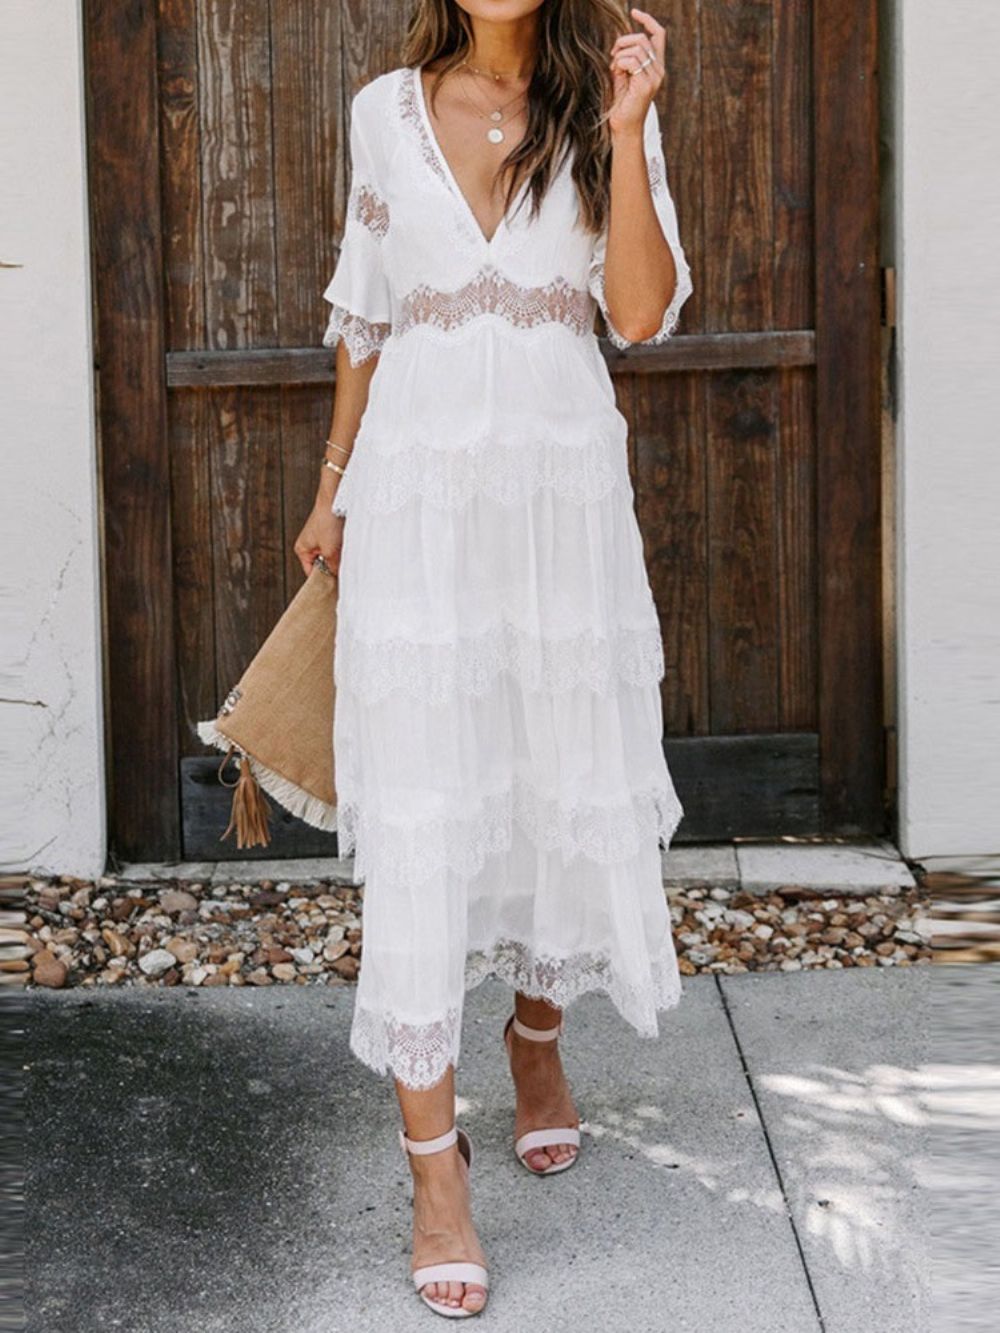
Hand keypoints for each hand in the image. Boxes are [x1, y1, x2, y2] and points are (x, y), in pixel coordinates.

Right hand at [293, 501, 343, 577]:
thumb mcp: (330, 551)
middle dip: (333, 568)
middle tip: (344, 573)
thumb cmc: (327, 521)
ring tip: (346, 555)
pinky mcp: (331, 532)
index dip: (323, 581)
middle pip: (323, 565)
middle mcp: (309, 545)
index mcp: (302, 550)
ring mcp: (321, 538)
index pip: (312, 574)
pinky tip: (349, 547)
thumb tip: (338, 579)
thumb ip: (333, 568)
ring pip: (333, 556)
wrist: (336, 499)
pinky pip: (338, 547)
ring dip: (340, 558)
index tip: (335, 588)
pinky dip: (343, 549)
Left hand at [608, 8, 665, 135]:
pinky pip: (631, 61)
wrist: (624, 128)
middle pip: (643, 39)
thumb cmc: (621, 104)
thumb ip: (626, 59)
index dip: (647, 20)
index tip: (634, 12)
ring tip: (614, 69)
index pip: (658, 35)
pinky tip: (615, 74)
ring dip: (620, 54)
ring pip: (638, 48)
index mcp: (656, 67)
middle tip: (612, 56)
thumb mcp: (623, 76)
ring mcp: (654, 78)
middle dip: (624, 42)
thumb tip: (620, 44)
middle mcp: (658, 71)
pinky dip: (619, 63)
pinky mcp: (645, 85)